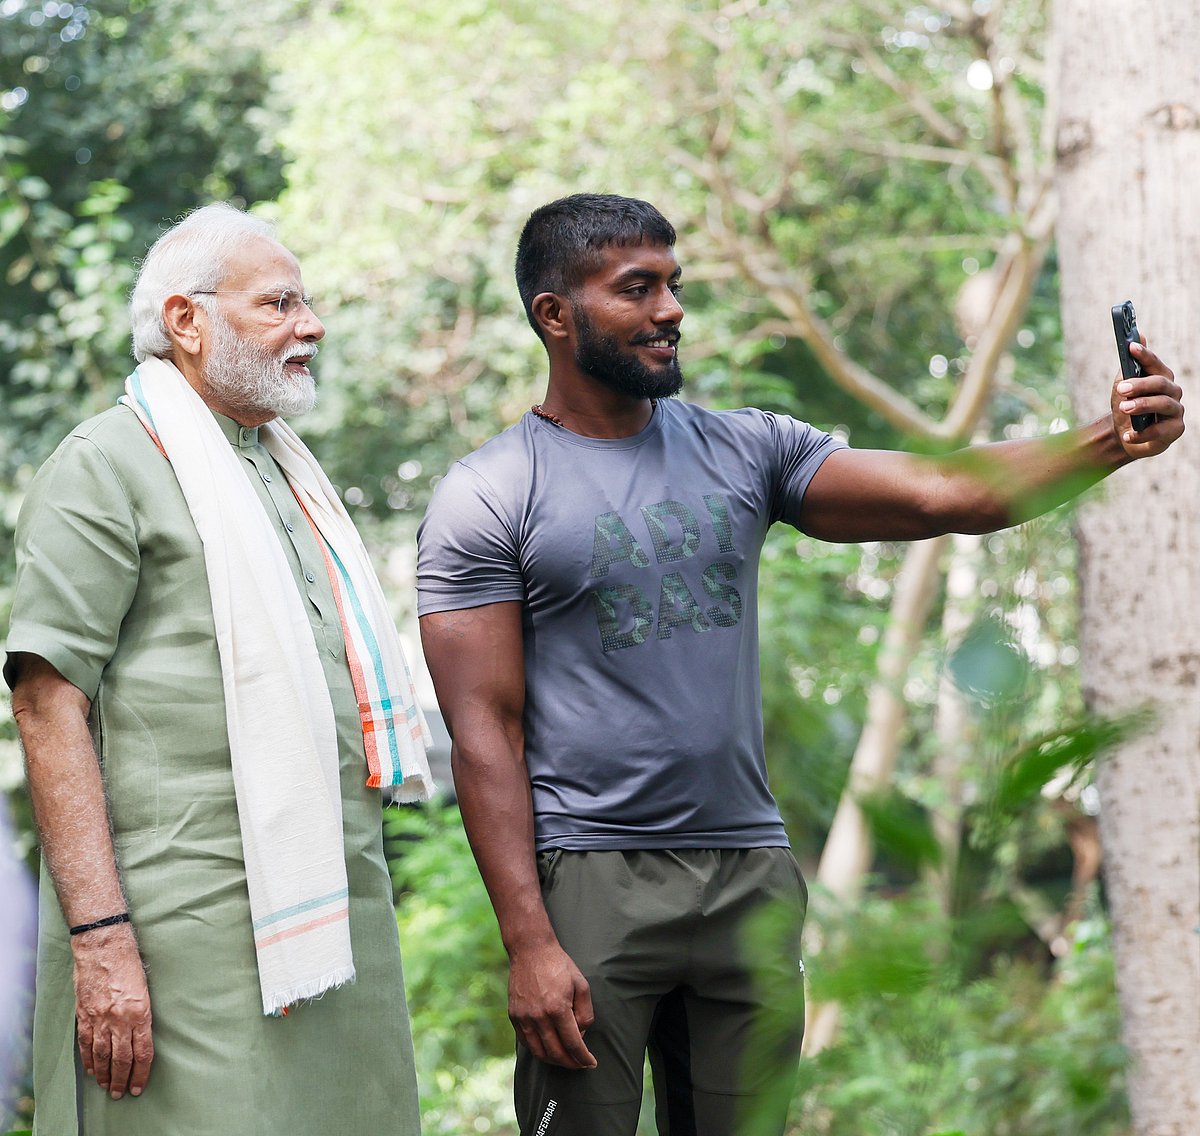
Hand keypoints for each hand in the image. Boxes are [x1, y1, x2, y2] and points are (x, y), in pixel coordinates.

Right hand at [72, 923, 153, 1098]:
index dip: (141, 1073)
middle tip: (121, 1093)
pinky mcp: (84, 1015)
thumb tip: (142, 1033)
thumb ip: (142, 1012)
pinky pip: (85, 1044)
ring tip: (107, 1087)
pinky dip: (88, 1060)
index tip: (139, 1086)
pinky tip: (92, 1070)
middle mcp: (120, 1019)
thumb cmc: (129, 962)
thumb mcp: (145, 987)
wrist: (103, 946)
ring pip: (102, 1056)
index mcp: (140, 1012)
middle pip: (121, 1059)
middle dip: (122, 1079)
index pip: (142, 1052)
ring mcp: (100, 1018)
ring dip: (105, 1074)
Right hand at [507, 940, 596, 1068]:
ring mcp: (524, 1017)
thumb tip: (581, 1036)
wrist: (531, 950)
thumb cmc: (559, 966)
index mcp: (557, 1008)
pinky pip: (526, 1042)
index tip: (591, 1063)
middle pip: (556, 1053)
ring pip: (539, 1052)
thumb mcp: (581, 985)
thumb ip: (585, 1013)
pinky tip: (549, 1048)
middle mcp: (538, 1016)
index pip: (573, 1044)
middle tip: (580, 1064)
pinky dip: (539, 1050)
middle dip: (571, 1063)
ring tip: (566, 1060)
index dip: (583, 1058)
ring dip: (554, 1061)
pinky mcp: (514, 1016)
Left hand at [1113, 340, 1184, 454]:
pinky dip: (1141, 433)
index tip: (1131, 347)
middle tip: (1121, 388)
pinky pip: (1160, 431)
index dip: (1144, 355)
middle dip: (1140, 384)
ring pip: (1163, 404)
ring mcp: (1176, 411)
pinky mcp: (1175, 430)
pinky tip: (1127, 435)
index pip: (1155, 364)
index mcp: (1161, 378)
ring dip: (1142, 405)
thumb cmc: (1126, 407)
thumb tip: (1139, 335)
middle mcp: (1173, 392)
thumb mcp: (1123, 386)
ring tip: (1123, 408)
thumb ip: (1129, 366)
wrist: (1123, 435)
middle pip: (1160, 383)